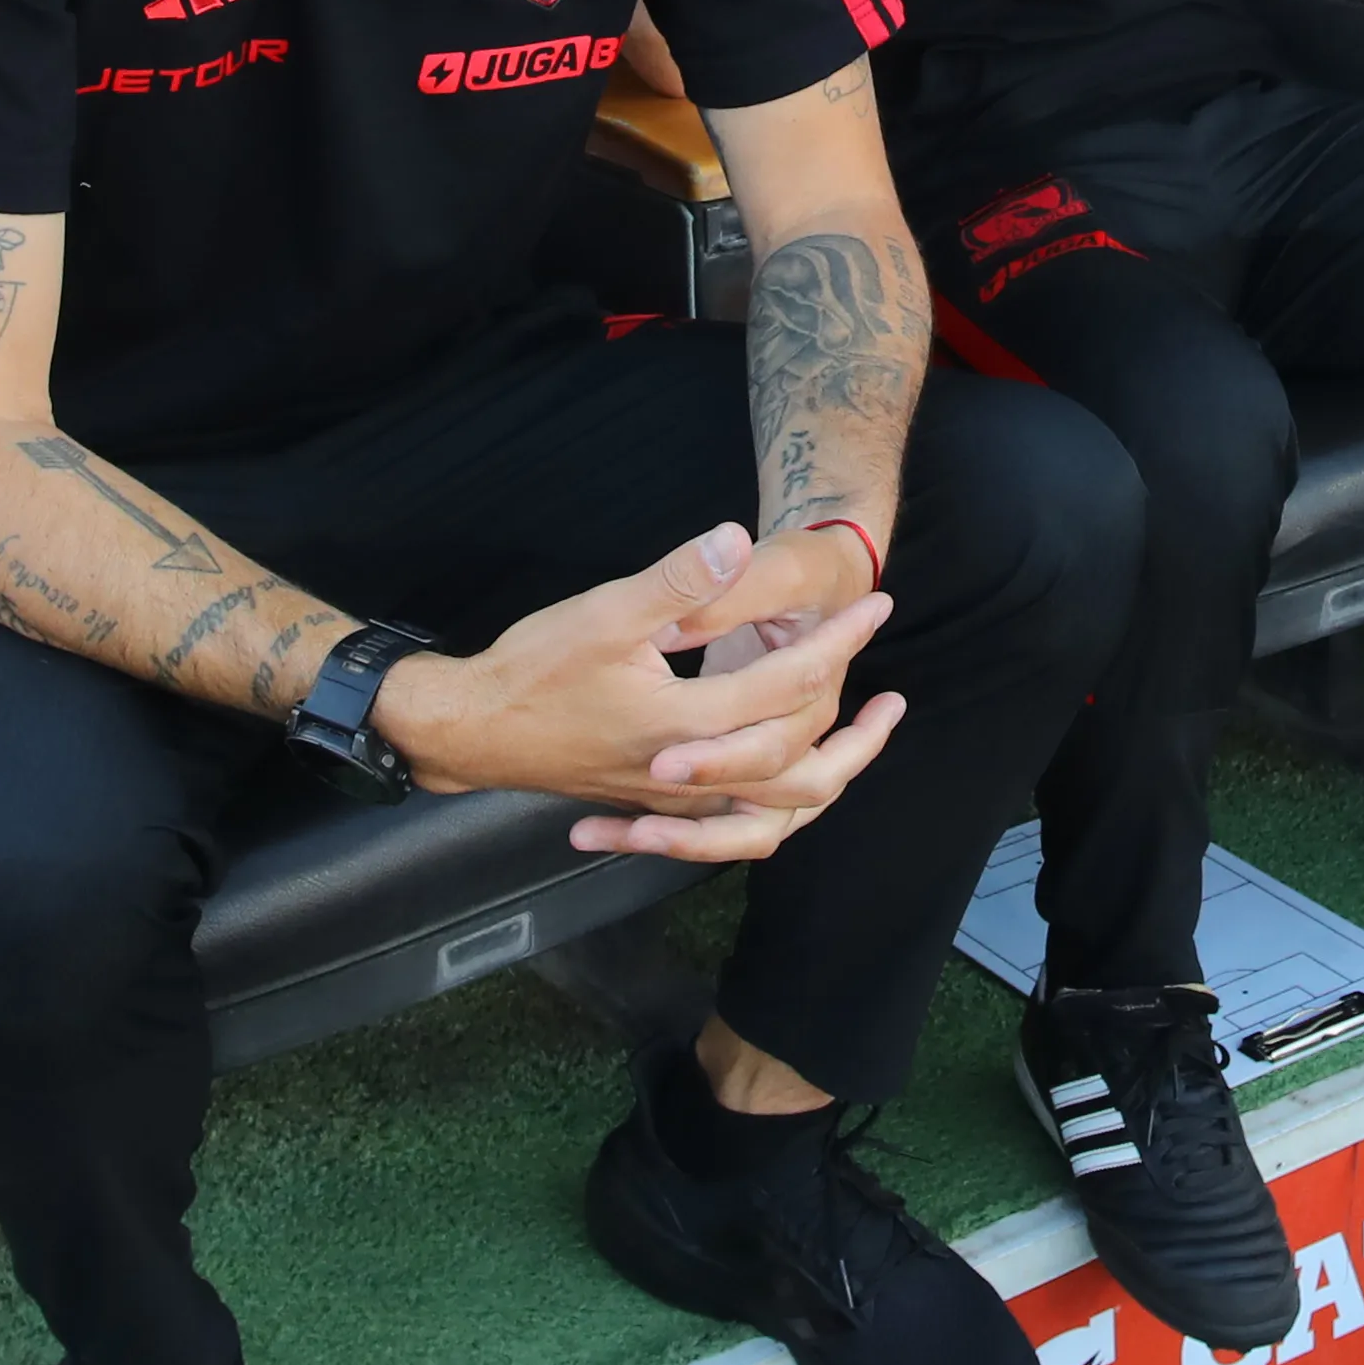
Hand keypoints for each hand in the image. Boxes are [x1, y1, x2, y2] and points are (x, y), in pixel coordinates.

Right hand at [382, 523, 899, 861]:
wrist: (469, 731)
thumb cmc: (530, 670)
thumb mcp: (601, 612)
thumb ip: (674, 581)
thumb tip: (731, 539)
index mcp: (686, 726)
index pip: (789, 685)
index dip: (838, 640)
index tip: (876, 605)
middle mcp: (690, 775)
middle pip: (802, 775)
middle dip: (855, 740)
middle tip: (894, 704)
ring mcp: (672, 798)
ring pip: (771, 812)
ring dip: (822, 781)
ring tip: (854, 746)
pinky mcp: (655, 803)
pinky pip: (731, 824)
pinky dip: (769, 808)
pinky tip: (781, 781)